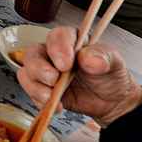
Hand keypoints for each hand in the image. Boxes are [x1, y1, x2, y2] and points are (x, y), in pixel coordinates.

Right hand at [17, 26, 141, 126]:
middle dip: (39, 68)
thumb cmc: (110, 76)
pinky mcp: (41, 88)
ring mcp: (45, 70)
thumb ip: (103, 56)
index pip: (57, 36)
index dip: (57, 48)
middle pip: (33, 53)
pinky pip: (30, 91)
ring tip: (52, 97)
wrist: (111, 101)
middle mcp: (53, 53)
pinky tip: (57, 105)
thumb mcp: (114, 62)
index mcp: (71, 40)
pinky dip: (40, 100)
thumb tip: (89, 59)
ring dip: (36, 86)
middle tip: (53, 79)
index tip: (66, 64)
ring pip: (26, 72)